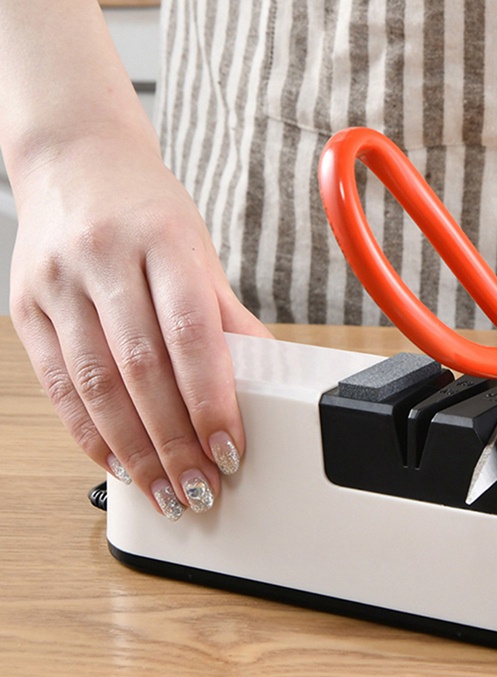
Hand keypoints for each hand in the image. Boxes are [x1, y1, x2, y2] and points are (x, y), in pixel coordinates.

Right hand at [10, 128, 270, 517]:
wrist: (74, 160)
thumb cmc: (148, 210)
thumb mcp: (198, 252)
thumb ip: (226, 317)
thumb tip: (265, 381)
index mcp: (163, 242)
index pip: (192, 336)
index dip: (211, 402)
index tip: (230, 451)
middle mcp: (105, 259)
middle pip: (142, 370)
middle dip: (174, 442)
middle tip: (200, 488)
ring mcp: (58, 283)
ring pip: (95, 385)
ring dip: (133, 451)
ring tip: (164, 492)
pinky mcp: (26, 307)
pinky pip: (57, 384)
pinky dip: (89, 433)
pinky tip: (118, 464)